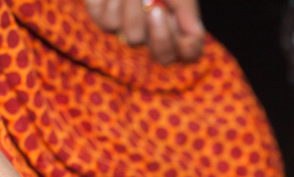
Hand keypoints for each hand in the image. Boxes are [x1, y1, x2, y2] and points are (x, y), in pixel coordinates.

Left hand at [85, 0, 204, 63]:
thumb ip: (186, 10)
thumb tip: (194, 35)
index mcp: (174, 21)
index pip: (187, 52)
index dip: (188, 50)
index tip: (187, 41)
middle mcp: (151, 30)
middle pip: (162, 54)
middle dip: (161, 32)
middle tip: (157, 8)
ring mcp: (125, 26)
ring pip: (133, 36)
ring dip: (134, 6)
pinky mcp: (100, 15)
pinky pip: (107, 21)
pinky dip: (113, 0)